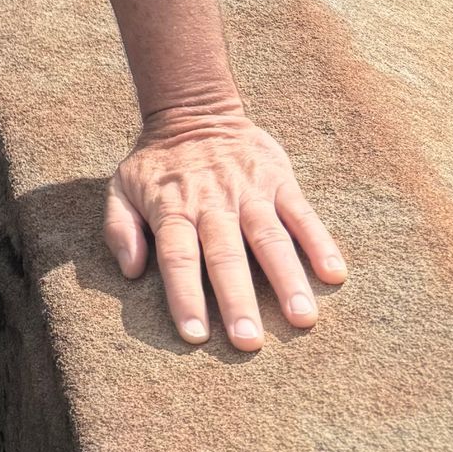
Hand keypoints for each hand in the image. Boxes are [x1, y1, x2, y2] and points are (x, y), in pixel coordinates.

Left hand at [105, 101, 345, 349]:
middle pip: (225, 255)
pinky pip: (301, 213)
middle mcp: (212, 202)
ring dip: (286, 278)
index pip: (177, 257)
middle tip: (249, 342)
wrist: (192, 109)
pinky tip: (333, 273)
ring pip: (269, 238)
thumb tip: (130, 270)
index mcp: (173, 208)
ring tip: (302, 318)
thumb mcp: (121, 186)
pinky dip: (318, 241)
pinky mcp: (278, 179)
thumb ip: (119, 228)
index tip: (195, 336)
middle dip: (237, 300)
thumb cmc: (156, 163)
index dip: (184, 295)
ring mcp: (248, 190)